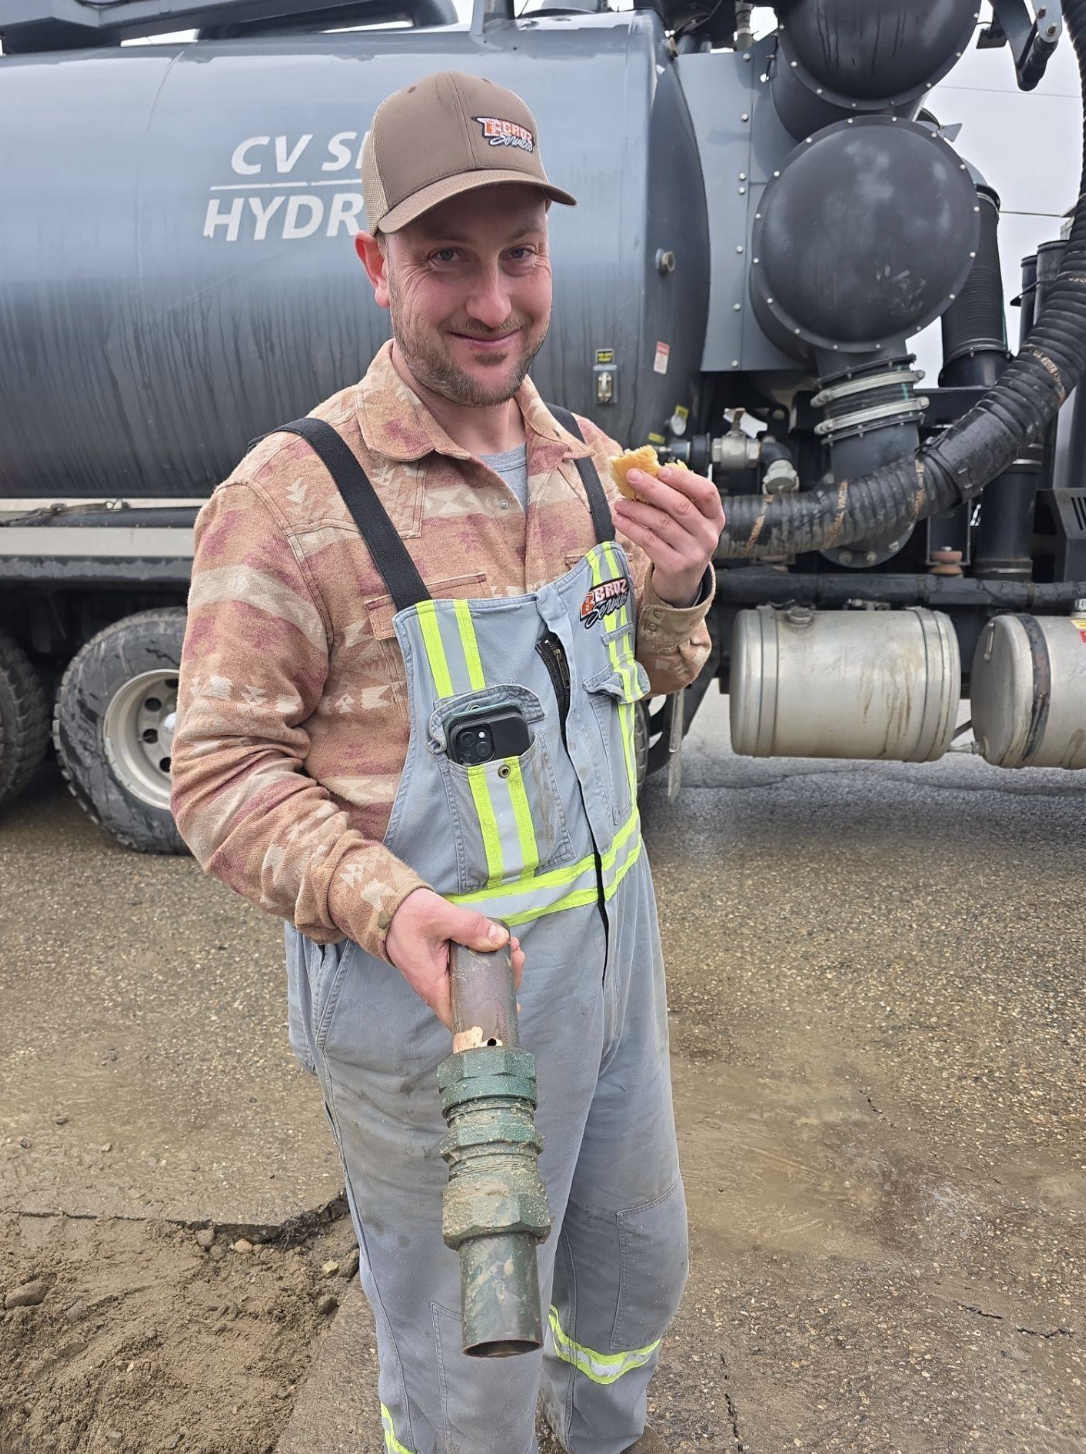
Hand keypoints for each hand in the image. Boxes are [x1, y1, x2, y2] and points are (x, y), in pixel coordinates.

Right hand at [385, 887, 523, 1030]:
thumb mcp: (440, 917)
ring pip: (474, 984)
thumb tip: (501, 939)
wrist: (386, 905)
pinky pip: (469, 971)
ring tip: (513, 947)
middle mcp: (437, 987)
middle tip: (518, 958)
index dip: (487, 1019)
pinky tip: (499, 943)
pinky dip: (485, 960)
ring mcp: (441, 976)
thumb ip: (471, 928)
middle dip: (502, 983)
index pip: (461, 1019)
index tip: (510, 1005)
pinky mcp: (444, 964)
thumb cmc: (408, 915)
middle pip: (474, 999)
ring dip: (497, 969)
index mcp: (434, 986)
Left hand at [612, 465, 724, 606]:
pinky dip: (631, 528)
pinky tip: (619, 520)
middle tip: (632, 477)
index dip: (685, 479)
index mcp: (715, 517)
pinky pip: (649, 541)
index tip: (662, 470)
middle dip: (653, 488)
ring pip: (661, 523)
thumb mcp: (690, 522)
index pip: (707, 492)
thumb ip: (677, 500)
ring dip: (637, 509)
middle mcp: (708, 535)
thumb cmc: (683, 543)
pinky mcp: (675, 566)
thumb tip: (647, 474)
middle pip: (680, 506)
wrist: (683, 582)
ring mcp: (693, 552)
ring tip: (620, 502)